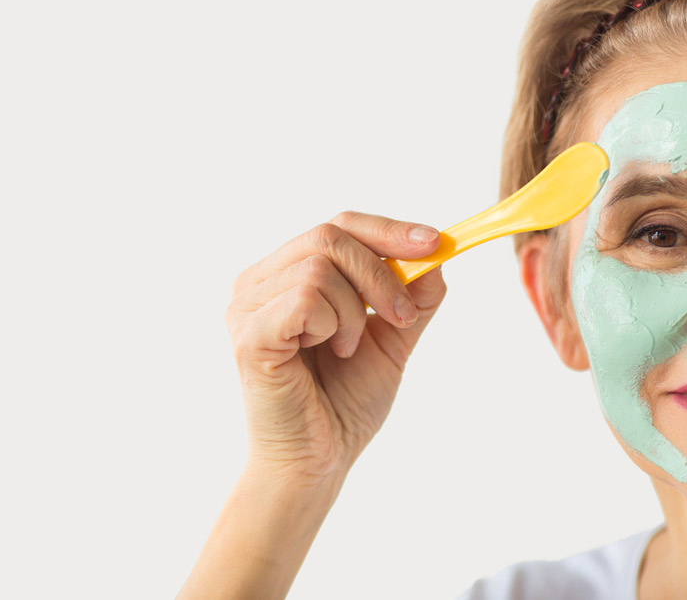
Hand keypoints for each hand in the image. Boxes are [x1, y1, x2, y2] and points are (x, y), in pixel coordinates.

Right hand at [226, 211, 446, 492]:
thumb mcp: (392, 336)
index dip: (388, 230)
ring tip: (349, 349)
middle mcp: (258, 281)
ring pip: (321, 267)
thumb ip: (413, 294)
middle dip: (381, 273)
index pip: (337, 226)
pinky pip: (306, 298)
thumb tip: (440, 249)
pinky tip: (330, 352)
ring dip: (356, 312)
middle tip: (403, 319)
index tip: (435, 241)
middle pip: (329, 235)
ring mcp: (246, 305)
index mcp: (287, 275)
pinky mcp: (249, 333)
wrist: (319, 460)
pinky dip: (334, 325)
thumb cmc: (344, 401)